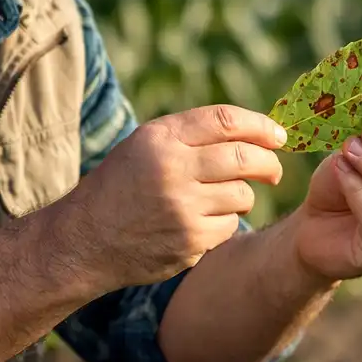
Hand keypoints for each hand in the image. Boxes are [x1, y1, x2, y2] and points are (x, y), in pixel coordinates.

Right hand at [59, 105, 284, 290]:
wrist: (83, 240)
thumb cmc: (122, 186)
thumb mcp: (145, 145)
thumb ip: (193, 135)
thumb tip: (258, 132)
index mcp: (160, 138)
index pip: (226, 120)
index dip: (261, 126)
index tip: (278, 135)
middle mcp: (172, 169)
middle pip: (245, 157)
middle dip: (268, 162)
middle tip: (273, 170)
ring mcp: (182, 207)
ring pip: (243, 195)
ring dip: (241, 196)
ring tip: (219, 198)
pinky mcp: (189, 241)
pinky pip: (230, 226)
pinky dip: (224, 223)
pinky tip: (200, 222)